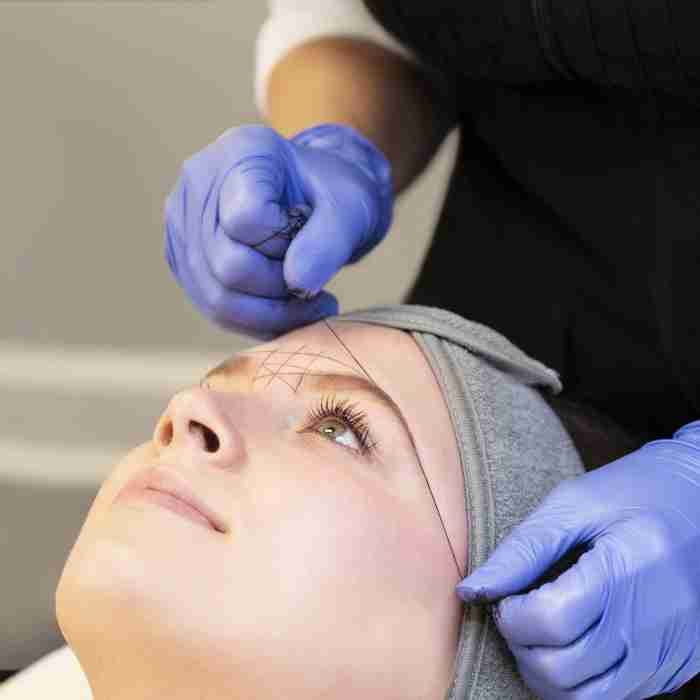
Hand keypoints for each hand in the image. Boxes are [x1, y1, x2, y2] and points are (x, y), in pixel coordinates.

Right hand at [163, 123, 392, 338]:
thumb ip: (328, 243)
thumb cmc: (334, 199)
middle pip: (227, 266)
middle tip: (312, 275)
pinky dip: (257, 318)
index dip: (285, 242)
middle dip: (281, 285)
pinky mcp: (184, 258)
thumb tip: (299, 282)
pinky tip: (285, 307)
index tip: (308, 231)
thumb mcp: (350, 211)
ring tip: (305, 298)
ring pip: (217, 297)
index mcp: (241, 151)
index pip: (247, 220)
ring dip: (272, 311)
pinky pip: (213, 308)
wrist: (319, 201)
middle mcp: (198, 182)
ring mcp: (183, 222)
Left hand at [456, 420, 699, 698]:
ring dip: (546, 672)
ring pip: (588, 697)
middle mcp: (658, 619)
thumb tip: (470, 591)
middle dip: (520, 646)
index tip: (503, 596)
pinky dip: (581, 679)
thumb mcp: (573, 503)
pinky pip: (618, 696)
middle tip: (516, 613)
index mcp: (630, 566)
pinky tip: (572, 642)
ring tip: (539, 630)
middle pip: (563, 669)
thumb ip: (522, 549)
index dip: (510, 614)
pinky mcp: (678, 665)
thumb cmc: (634, 491)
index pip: (551, 621)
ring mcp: (672, 650)